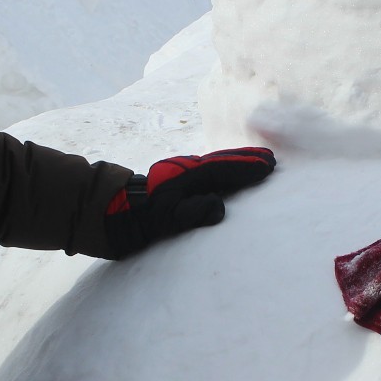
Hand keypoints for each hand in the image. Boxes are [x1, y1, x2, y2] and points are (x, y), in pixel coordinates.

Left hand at [104, 148, 276, 257]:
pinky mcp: (175, 181)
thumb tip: (219, 207)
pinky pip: (206, 171)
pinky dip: (222, 169)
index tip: (268, 166)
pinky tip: (226, 175)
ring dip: (235, 162)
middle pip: (220, 161)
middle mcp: (184, 170)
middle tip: (269, 159)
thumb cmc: (139, 221)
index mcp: (185, 178)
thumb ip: (191, 213)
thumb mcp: (164, 221)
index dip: (246, 168)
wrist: (110, 214)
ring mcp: (178, 173)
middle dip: (244, 160)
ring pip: (213, 164)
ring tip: (255, 162)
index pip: (222, 170)